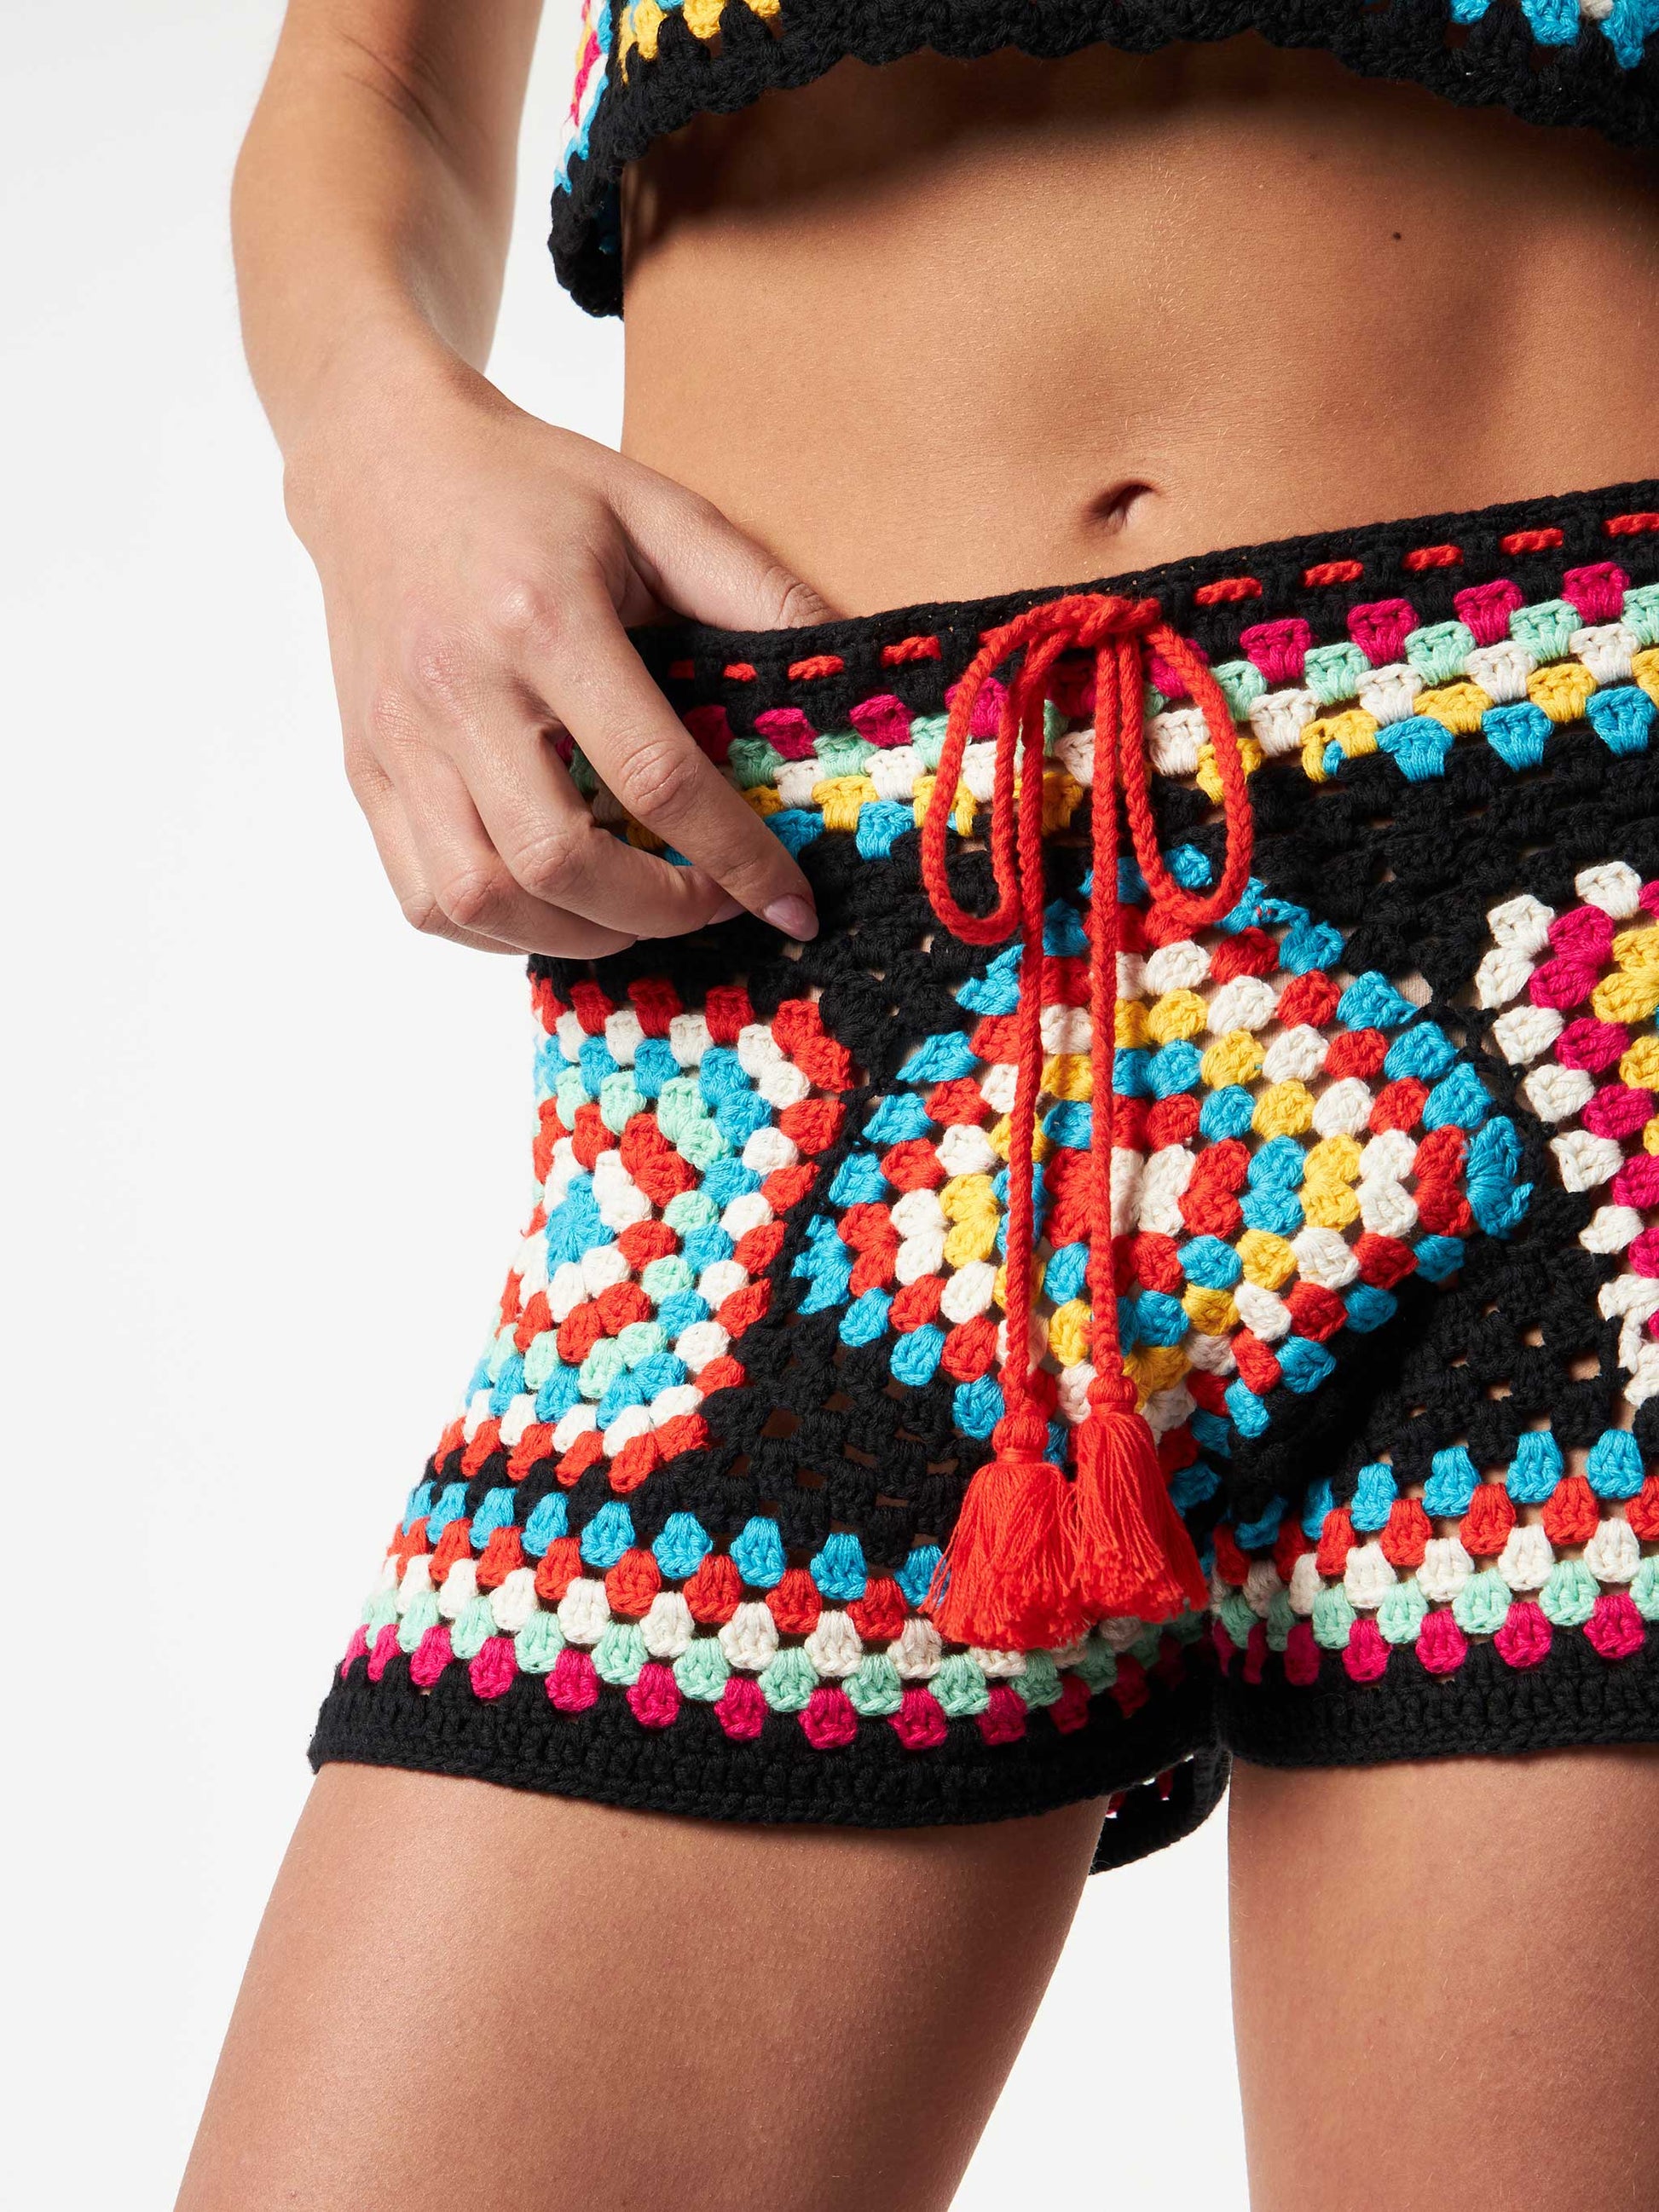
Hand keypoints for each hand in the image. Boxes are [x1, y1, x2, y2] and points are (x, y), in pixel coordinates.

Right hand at [286, 343, 831, 956]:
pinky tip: (555, 904)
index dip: (735, 857)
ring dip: (575, 934)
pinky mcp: (367, 771)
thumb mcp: (657, 511)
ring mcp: (401, 740)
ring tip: (635, 913)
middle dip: (658, 912)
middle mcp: (460, 690)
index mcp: (543, 620)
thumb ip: (757, 590)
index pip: (654, 775)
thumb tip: (853, 659)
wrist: (380, 459)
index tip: (791, 903)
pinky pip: (425, 898)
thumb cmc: (528, 486)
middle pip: (558, 860)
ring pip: (479, 898)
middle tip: (712, 905)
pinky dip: (500, 929)